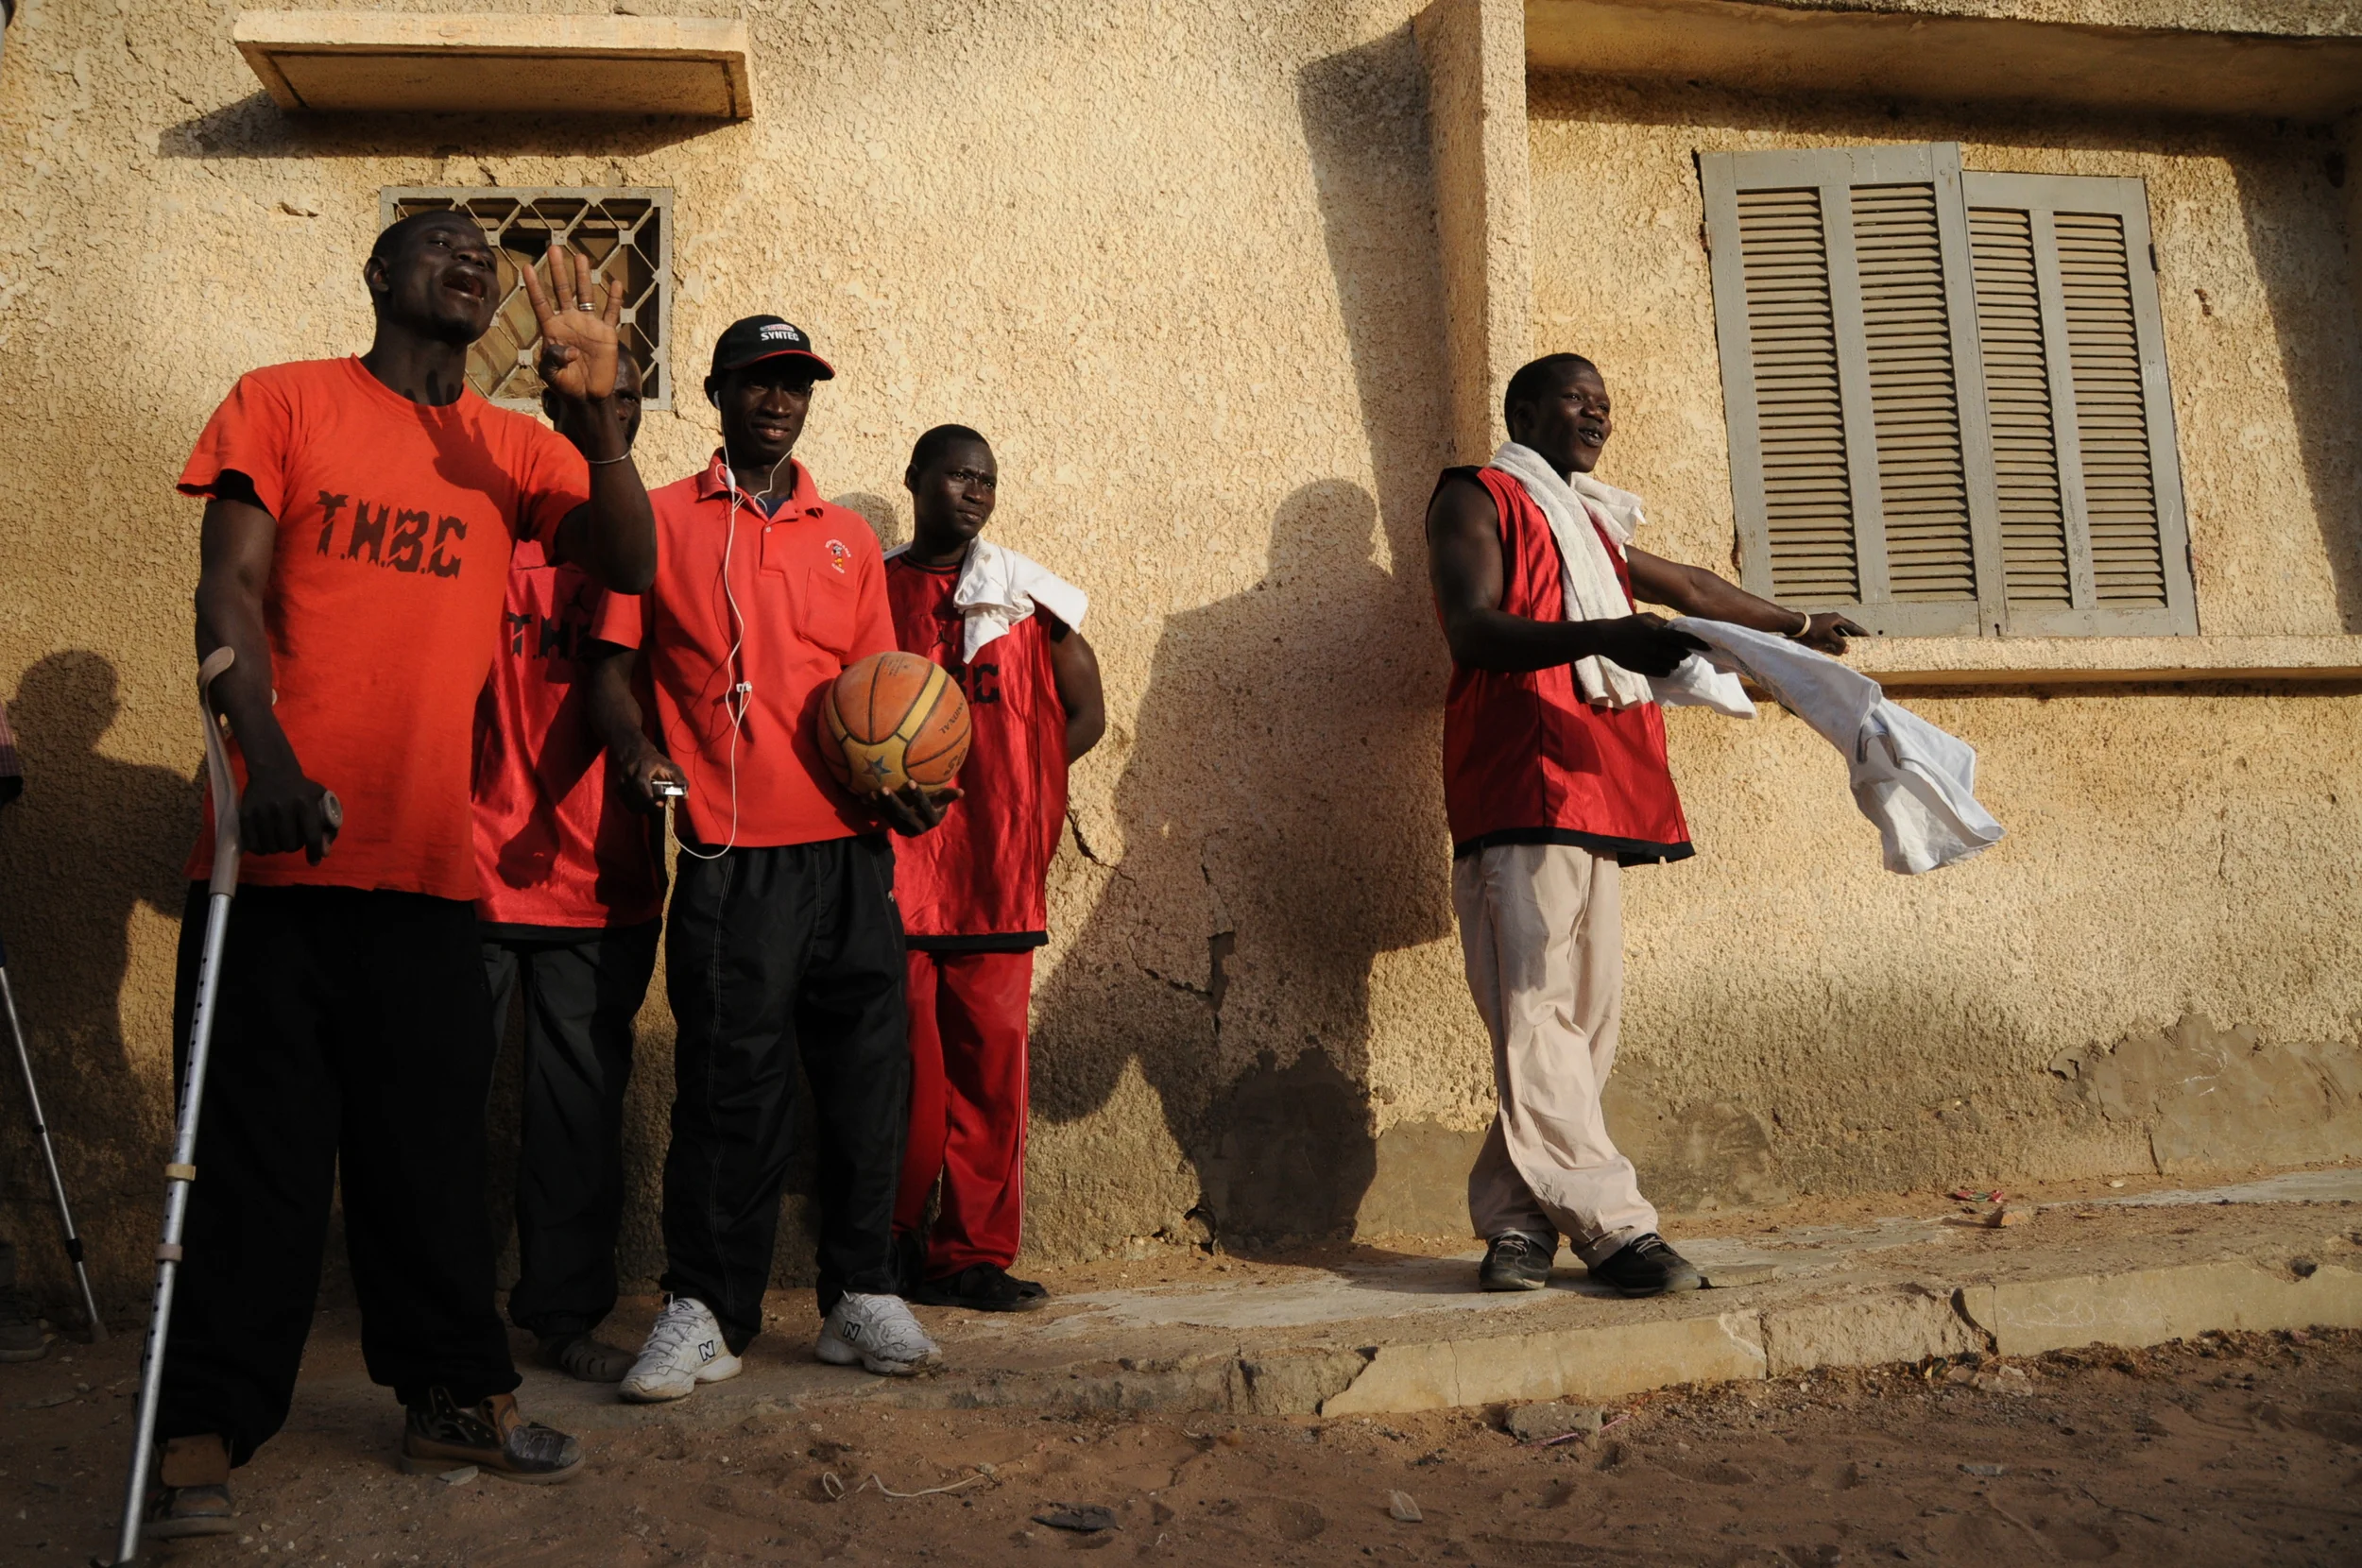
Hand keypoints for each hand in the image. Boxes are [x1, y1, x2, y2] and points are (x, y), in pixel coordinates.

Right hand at [239, 758, 337, 863]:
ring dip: (278, 847)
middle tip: (294, 838)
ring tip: (280, 838)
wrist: (273, 771)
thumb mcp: (321, 801)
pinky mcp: (246, 815)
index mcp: (305, 803)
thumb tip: (324, 853)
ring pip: (273, 847)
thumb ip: (328, 826)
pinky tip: (266, 842)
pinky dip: (261, 849)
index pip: (312, 835)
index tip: (314, 861)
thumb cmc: (301, 789)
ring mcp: (262, 811)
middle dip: (295, 846)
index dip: (314, 852)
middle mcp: (282, 807)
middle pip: (290, 845)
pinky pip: (253, 845)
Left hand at [519, 241, 619, 406]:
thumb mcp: (549, 373)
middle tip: (553, 248)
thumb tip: (570, 349)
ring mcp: (589, 326)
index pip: (541, 302)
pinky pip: (611, 313)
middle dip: (558, 270)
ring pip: (585, 295)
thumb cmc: (564, 385)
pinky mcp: (607, 334)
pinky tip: (614, 283)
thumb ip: (553, 358)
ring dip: (583, 276)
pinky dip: (614, 299)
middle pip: (563, 290)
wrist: (587, 397)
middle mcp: (570, 322)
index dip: (534, 285)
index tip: (526, 266)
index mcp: (552, 329)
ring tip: (580, 257)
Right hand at [615, 743, 686, 814]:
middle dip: (649, 805)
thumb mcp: (670, 766)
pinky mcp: (617, 787)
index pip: (641, 783)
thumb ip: (680, 780)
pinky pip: (626, 804)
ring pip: (631, 802)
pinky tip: (644, 805)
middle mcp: (629, 774)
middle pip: (636, 796)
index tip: (659, 804)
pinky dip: (636, 807)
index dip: (649, 796)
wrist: (633, 751)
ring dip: (643, 808)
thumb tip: (686, 797)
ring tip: (653, 803)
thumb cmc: (655, 761)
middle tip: (660, 805)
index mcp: (642, 767)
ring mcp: (621, 781)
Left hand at [875, 783, 960, 836]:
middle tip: (884, 788)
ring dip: (881, 805)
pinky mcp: (895, 827)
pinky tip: (865, 798)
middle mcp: (918, 828)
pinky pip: (884, 817)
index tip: (910, 782)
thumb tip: (961, 792)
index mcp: (932, 820)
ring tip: (873, 792)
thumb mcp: (942, 802)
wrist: (924, 821)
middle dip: (893, 802)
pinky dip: (875, 808)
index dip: (918, 796)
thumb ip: (947, 796)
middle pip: (905, 814)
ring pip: (892, 816)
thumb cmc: (936, 806)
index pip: (925, 807)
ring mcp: (905, 829)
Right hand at [1593, 613, 1710, 677]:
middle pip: (1681, 654)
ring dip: (1674, 660)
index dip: (1698, 644)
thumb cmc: (1628, 624)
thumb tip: (1681, 630)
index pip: (1684, 639)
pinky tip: (1660, 662)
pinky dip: (1666, 668)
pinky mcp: (1643, 669)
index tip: (1708, 647)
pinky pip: (1664, 673)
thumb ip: (1665, 624)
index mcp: (1657, 632)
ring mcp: (1649, 660)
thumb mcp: (1647, 618)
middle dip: (1684, 651)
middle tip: (1679, 648)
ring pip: (1674, 665)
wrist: (1606, 638)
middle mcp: (1655, 647)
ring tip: (1667, 655)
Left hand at [1795, 612, 1867, 654]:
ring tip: (1847, 645)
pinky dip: (1833, 639)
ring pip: (1837, 631)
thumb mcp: (1829, 637)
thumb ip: (1840, 644)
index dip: (1860, 632)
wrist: (1797, 626)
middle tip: (1859, 640)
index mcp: (1837, 619)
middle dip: (1852, 635)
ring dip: (1842, 638)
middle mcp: (1832, 619)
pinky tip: (1833, 645)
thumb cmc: (1814, 630)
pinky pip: (1829, 633)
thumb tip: (1847, 650)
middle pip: (1845, 628)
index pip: (1852, 626)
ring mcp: (1825, 621)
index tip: (1868, 636)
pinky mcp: (1818, 626)